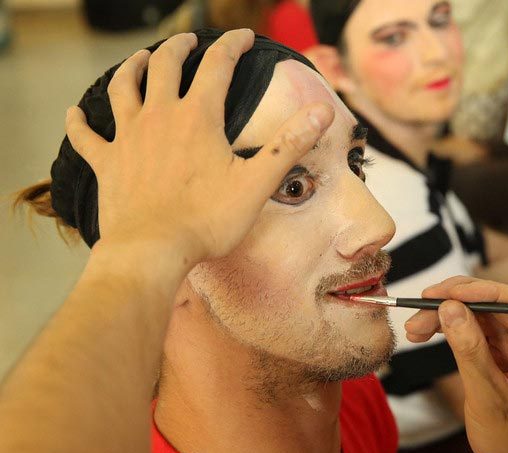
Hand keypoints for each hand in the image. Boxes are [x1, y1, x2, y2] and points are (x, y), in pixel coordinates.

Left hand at [65, 30, 333, 266]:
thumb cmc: (206, 220)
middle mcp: (160, 117)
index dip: (233, 46)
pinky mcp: (107, 163)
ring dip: (132, 68)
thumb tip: (322, 113)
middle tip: (189, 41)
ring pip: (124, 88)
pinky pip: (86, 136)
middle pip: (165, 66)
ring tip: (140, 58)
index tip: (243, 37)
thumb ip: (290, 144)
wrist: (152, 250)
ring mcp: (129, 137)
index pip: (218, 66)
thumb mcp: (257, 182)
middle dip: (179, 47)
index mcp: (198, 117)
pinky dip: (79, 123)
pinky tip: (75, 114)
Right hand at [404, 276, 507, 452]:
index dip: (484, 292)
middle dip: (458, 304)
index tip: (448, 291)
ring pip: (485, 316)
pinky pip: (479, 331)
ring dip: (449, 316)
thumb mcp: (489, 397)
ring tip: (415, 324)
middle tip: (423, 302)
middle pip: (500, 306)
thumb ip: (470, 350)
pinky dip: (453, 330)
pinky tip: (427, 332)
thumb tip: (449, 308)